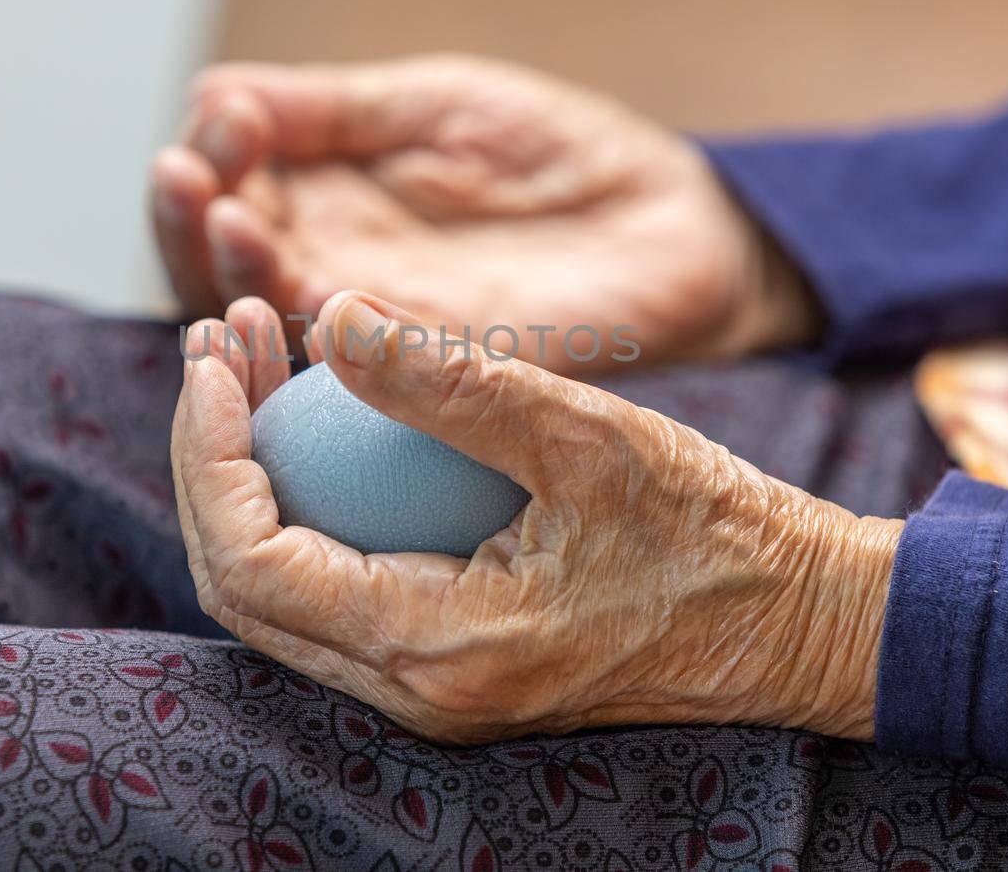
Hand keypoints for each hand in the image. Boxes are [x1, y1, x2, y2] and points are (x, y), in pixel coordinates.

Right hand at [152, 55, 818, 373]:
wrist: (670, 216)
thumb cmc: (556, 151)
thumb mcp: (434, 103)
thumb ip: (333, 108)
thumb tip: (208, 89)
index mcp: (324, 203)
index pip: (226, 194)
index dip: (208, 158)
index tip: (227, 115)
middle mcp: (334, 271)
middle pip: (223, 268)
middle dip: (190, 222)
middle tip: (190, 176)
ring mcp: (380, 326)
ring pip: (276, 320)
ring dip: (236, 271)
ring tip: (227, 217)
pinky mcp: (436, 369)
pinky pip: (361, 366)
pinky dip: (322, 333)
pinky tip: (304, 290)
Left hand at [171, 291, 900, 743]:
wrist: (800, 624)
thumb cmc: (716, 533)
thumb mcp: (589, 435)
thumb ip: (454, 381)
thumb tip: (332, 314)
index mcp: (439, 650)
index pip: (253, 561)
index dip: (209, 451)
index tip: (215, 353)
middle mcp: (415, 692)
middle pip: (239, 584)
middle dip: (207, 457)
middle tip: (218, 342)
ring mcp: (429, 688)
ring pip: (276, 593)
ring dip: (246, 477)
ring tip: (254, 362)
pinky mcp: (449, 664)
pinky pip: (331, 591)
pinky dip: (303, 505)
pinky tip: (319, 421)